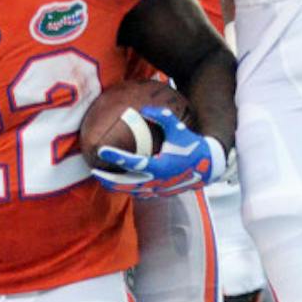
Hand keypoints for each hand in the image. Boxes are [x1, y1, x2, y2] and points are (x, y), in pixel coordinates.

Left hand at [91, 106, 228, 197]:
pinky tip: (119, 183)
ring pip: (131, 190)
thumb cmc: (192, 145)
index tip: (102, 150)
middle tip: (94, 172)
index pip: (133, 162)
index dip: (116, 156)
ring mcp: (159, 189)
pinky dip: (128, 189)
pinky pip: (140, 193)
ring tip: (102, 179)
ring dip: (116, 186)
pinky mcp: (161, 193)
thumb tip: (144, 108)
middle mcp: (157, 180)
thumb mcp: (179, 129)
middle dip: (109, 178)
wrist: (208, 167)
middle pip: (127, 183)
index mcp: (160, 165)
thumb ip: (162, 117)